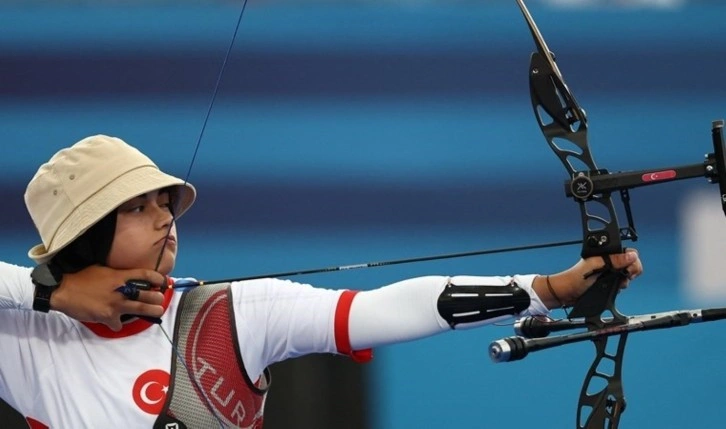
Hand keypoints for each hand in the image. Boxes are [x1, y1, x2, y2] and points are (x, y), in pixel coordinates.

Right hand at [50, 265, 165, 330]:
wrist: (63, 290)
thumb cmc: (81, 277)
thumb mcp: (103, 270)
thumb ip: (117, 275)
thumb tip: (128, 277)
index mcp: (120, 275)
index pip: (145, 275)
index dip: (158, 278)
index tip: (163, 281)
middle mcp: (121, 290)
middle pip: (148, 294)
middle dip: (158, 298)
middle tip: (161, 299)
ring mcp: (116, 304)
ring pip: (141, 309)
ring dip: (151, 311)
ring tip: (158, 311)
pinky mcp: (108, 317)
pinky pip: (119, 324)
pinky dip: (117, 324)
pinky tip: (115, 322)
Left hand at [537, 249, 642, 307]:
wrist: (566, 293)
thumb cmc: (575, 278)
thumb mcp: (595, 266)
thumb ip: (614, 260)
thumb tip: (631, 255)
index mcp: (605, 253)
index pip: (628, 252)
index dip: (632, 260)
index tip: (628, 269)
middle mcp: (609, 261)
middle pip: (630, 263)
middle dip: (630, 271)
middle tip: (624, 276)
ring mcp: (609, 272)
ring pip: (627, 275)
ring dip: (624, 281)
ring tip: (615, 284)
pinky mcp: (608, 283)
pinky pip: (621, 284)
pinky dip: (619, 287)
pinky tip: (613, 289)